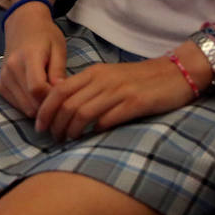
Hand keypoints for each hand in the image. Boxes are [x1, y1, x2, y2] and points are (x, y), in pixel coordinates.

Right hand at [0, 0, 65, 117]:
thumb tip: (61, 93)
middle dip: (48, 106)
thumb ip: (58, 71)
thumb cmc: (44, 35)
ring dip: (39, 108)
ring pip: (24, 108)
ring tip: (50, 96)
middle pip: (31, 103)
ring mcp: (4, 78)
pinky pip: (17, 106)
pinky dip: (30, 105)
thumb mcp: (58, 48)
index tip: (64, 96)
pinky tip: (39, 95)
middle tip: (61, 99)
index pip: (37, 89)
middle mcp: (11, 69)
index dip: (52, 98)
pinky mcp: (1, 85)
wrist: (23, 24)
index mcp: (27, 57)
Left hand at [33, 57, 196, 141]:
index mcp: (93, 73)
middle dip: (55, 123)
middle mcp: (102, 80)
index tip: (40, 126)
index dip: (45, 109)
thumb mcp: (109, 77)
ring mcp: (118, 91)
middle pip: (66, 103)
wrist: (175, 73)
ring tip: (66, 141)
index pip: (59, 90)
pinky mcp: (135, 103)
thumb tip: (64, 107)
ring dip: (71, 130)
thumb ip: (88, 88)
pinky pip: (107, 118)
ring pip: (82, 112)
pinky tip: (91, 138)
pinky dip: (95, 131)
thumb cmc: (139, 79)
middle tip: (52, 138)